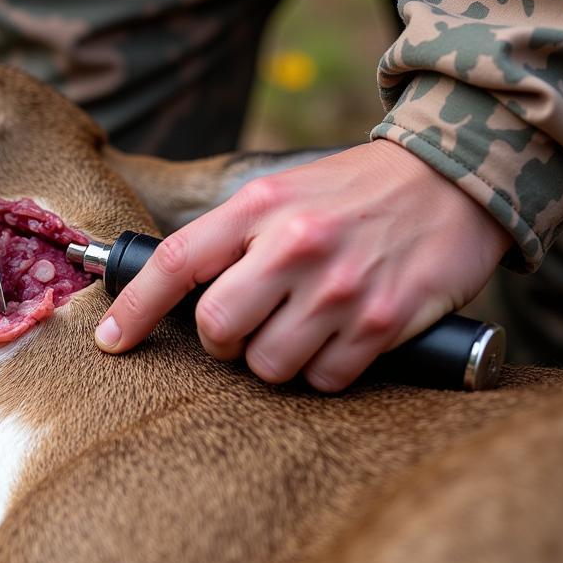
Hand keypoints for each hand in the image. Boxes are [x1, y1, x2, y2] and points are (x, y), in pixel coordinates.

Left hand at [94, 140, 510, 390]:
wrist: (450, 183)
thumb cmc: (354, 191)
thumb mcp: (284, 191)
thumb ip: (235, 234)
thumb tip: (181, 291)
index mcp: (260, 206)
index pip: (177, 262)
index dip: (134, 307)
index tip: (111, 340)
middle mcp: (295, 244)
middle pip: (217, 328)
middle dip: (220, 341)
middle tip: (240, 328)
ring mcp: (340, 287)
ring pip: (269, 365)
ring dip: (274, 359)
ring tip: (298, 327)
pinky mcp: (383, 322)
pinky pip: (326, 380)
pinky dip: (322, 371)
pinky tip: (337, 339)